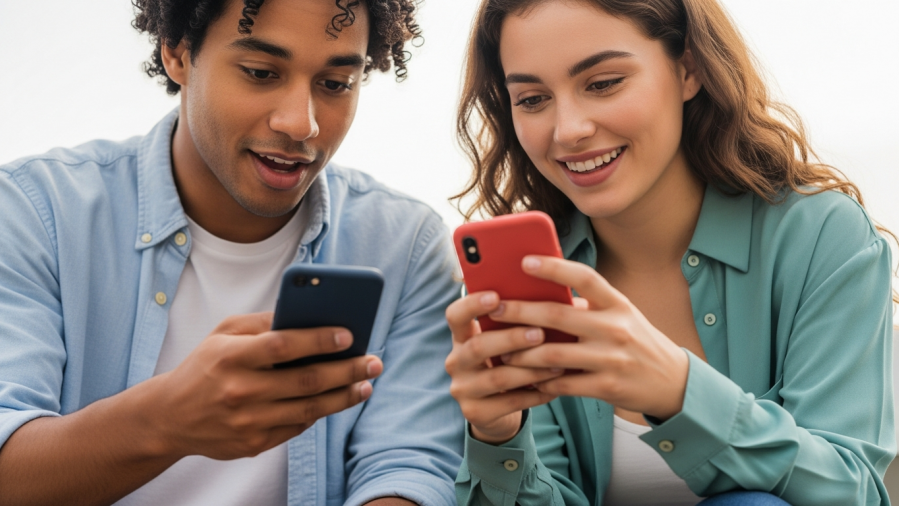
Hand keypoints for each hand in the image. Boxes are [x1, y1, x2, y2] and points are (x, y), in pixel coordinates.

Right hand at [148, 312, 381, 459]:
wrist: (170, 417)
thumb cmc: (205, 366)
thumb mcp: (223, 334)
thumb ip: (263, 323)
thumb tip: (308, 313)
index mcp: (231, 357)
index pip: (282, 345)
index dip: (318, 340)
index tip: (349, 335)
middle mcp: (239, 391)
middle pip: (304, 381)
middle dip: (346, 370)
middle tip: (374, 361)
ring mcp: (247, 421)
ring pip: (308, 409)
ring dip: (343, 397)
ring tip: (366, 384)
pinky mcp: (253, 444)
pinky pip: (297, 427)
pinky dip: (320, 412)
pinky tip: (339, 399)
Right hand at [444, 292, 563, 443]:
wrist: (496, 410)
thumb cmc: (509, 362)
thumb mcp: (507, 341)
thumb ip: (526, 321)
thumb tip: (573, 302)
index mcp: (462, 336)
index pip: (455, 315)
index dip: (472, 304)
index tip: (496, 296)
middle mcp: (456, 361)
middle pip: (478, 346)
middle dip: (511, 339)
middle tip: (540, 333)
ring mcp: (463, 389)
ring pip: (497, 377)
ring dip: (530, 369)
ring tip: (557, 364)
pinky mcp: (475, 413)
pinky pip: (510, 402)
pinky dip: (535, 394)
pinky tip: (555, 387)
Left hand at [492, 256, 688, 420]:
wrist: (673, 381)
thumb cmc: (636, 340)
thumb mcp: (620, 314)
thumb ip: (586, 305)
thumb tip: (539, 292)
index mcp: (617, 303)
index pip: (584, 277)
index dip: (554, 267)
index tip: (525, 260)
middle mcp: (615, 328)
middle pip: (558, 316)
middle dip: (520, 311)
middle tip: (495, 308)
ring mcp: (611, 359)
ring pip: (553, 354)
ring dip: (522, 353)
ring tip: (501, 350)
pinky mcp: (606, 387)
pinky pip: (563, 384)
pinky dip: (540, 382)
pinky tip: (523, 379)